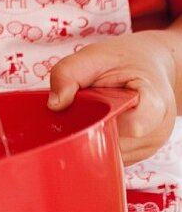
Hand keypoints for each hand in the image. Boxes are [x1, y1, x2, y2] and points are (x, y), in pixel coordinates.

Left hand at [48, 31, 176, 164]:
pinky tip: (102, 121)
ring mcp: (149, 146)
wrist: (148, 65)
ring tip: (98, 111)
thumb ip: (70, 72)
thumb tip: (54, 104)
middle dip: (93, 127)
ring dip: (95, 136)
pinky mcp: (139, 155)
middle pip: (116, 143)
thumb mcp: (96, 55)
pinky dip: (100, 141)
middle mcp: (157, 130)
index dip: (106, 119)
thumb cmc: (123, 60)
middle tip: (89, 104)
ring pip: (111, 154)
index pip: (135, 126)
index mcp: (155, 101)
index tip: (92, 104)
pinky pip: (112, 156)